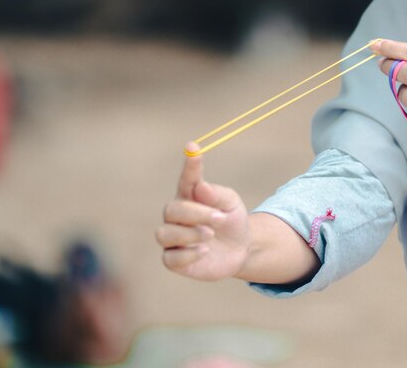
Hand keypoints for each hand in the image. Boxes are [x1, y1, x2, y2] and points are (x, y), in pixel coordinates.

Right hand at [157, 142, 250, 280]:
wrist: (241, 249)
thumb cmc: (232, 221)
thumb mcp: (232, 204)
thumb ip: (217, 195)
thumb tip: (201, 188)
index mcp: (190, 196)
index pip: (186, 178)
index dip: (189, 164)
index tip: (193, 146)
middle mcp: (177, 216)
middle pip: (172, 210)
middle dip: (196, 214)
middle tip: (219, 219)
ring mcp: (173, 238)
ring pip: (165, 233)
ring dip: (189, 234)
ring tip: (210, 235)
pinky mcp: (175, 260)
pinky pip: (170, 258)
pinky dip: (188, 254)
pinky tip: (205, 251)